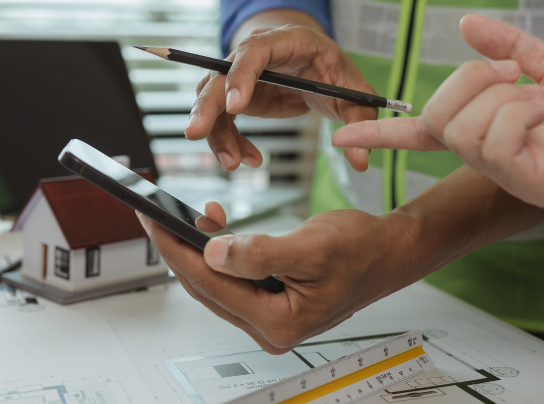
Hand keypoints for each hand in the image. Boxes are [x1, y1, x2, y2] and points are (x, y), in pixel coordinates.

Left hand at [138, 202, 417, 353]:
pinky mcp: (271, 303)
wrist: (391, 251)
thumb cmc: (363, 249)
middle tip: (154, 215)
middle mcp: (270, 327)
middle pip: (206, 287)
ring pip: (215, 284)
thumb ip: (259, 253)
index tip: (152, 221)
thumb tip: (213, 253)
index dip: (175, 249)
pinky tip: (215, 230)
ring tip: (189, 217)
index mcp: (278, 322)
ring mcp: (270, 317)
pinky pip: (231, 280)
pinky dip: (218, 254)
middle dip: (178, 249)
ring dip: (198, 250)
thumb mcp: (311, 247)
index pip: (210, 283)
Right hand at [186, 21, 376, 172]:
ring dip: (216, 132)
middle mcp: (256, 52)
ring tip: (233, 163)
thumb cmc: (335, 72)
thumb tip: (359, 161)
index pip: (255, 49)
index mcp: (288, 40)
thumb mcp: (355, 93)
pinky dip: (229, 141)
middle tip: (196, 133)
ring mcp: (241, 73)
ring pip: (211, 98)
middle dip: (206, 105)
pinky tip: (247, 159)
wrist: (318, 66)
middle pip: (220, 74)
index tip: (235, 106)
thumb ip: (359, 123)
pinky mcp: (236, 95)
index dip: (241, 74)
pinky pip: (222, 119)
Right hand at [333, 14, 543, 222]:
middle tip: (516, 74)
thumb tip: (467, 23)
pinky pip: (495, 141)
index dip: (379, 134)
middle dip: (470, 78)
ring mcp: (504, 170)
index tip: (340, 135)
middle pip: (436, 113)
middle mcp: (486, 153)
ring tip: (538, 98)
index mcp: (486, 129)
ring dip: (502, 95)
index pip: (421, 133)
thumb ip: (509, 46)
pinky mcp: (528, 182)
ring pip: (461, 126)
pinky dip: (520, 110)